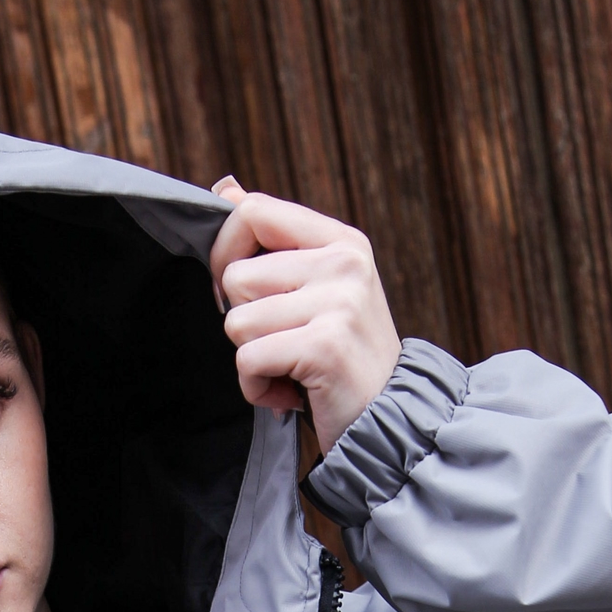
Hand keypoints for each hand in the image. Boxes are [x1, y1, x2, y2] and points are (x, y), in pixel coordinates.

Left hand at [208, 182, 400, 454]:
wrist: (387, 422)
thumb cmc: (340, 360)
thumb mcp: (314, 292)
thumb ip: (271, 242)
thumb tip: (224, 188)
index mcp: (340, 242)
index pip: (252, 211)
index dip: (224, 253)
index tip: (237, 294)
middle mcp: (343, 264)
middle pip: (235, 277)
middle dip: (243, 322)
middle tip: (282, 343)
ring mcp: (338, 303)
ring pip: (236, 322)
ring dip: (251, 359)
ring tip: (290, 369)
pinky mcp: (325, 346)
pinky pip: (248, 360)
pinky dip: (257, 388)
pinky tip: (289, 393)